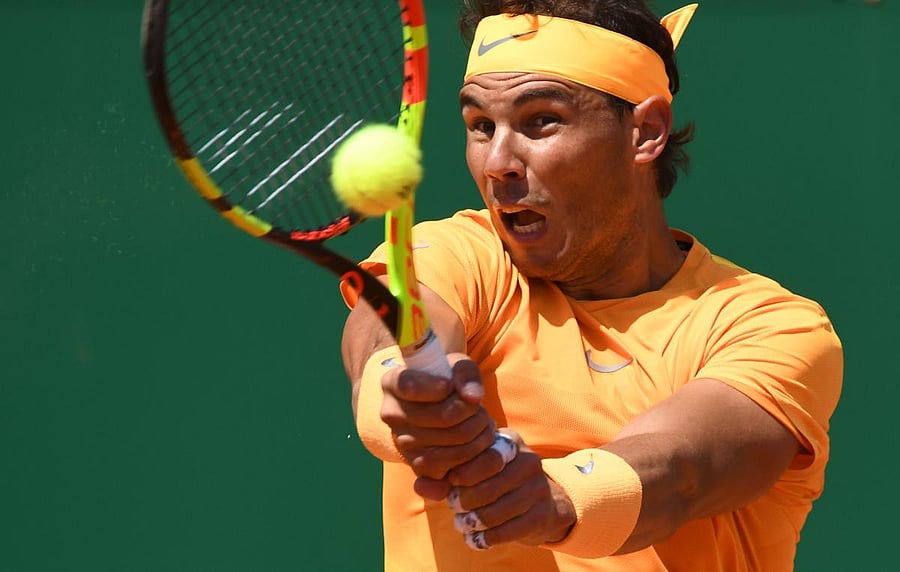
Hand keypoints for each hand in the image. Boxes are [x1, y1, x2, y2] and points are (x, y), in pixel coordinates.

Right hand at [380, 353, 495, 484]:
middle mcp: (392, 415)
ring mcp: (403, 444)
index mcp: (392, 384)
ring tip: (482, 422)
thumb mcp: (455, 365)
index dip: (438, 386)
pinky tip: (476, 442)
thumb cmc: (446, 380)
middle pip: (445, 416)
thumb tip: (474, 397)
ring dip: (479, 433)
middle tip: (478, 407)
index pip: (410, 385)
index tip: (450, 385)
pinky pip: (453, 467)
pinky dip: (475, 455)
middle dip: (473, 410)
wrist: (437, 408)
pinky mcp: (418, 467)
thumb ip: (465, 373)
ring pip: (454, 441)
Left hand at [445, 430, 576, 549]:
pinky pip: (507, 531)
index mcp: (511, 442)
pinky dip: (486, 538)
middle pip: (488, 487)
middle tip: (453, 507)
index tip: (452, 482)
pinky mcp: (541, 515)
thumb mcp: (476, 470)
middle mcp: (529, 461)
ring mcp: (538, 488)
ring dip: (473, 523)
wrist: (543, 502)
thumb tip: (419, 485)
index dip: (464, 473)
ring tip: (462, 524)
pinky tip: (475, 539)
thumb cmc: (498, 481)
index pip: (485, 457)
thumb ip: (445, 476)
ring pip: (496, 512)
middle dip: (464, 501)